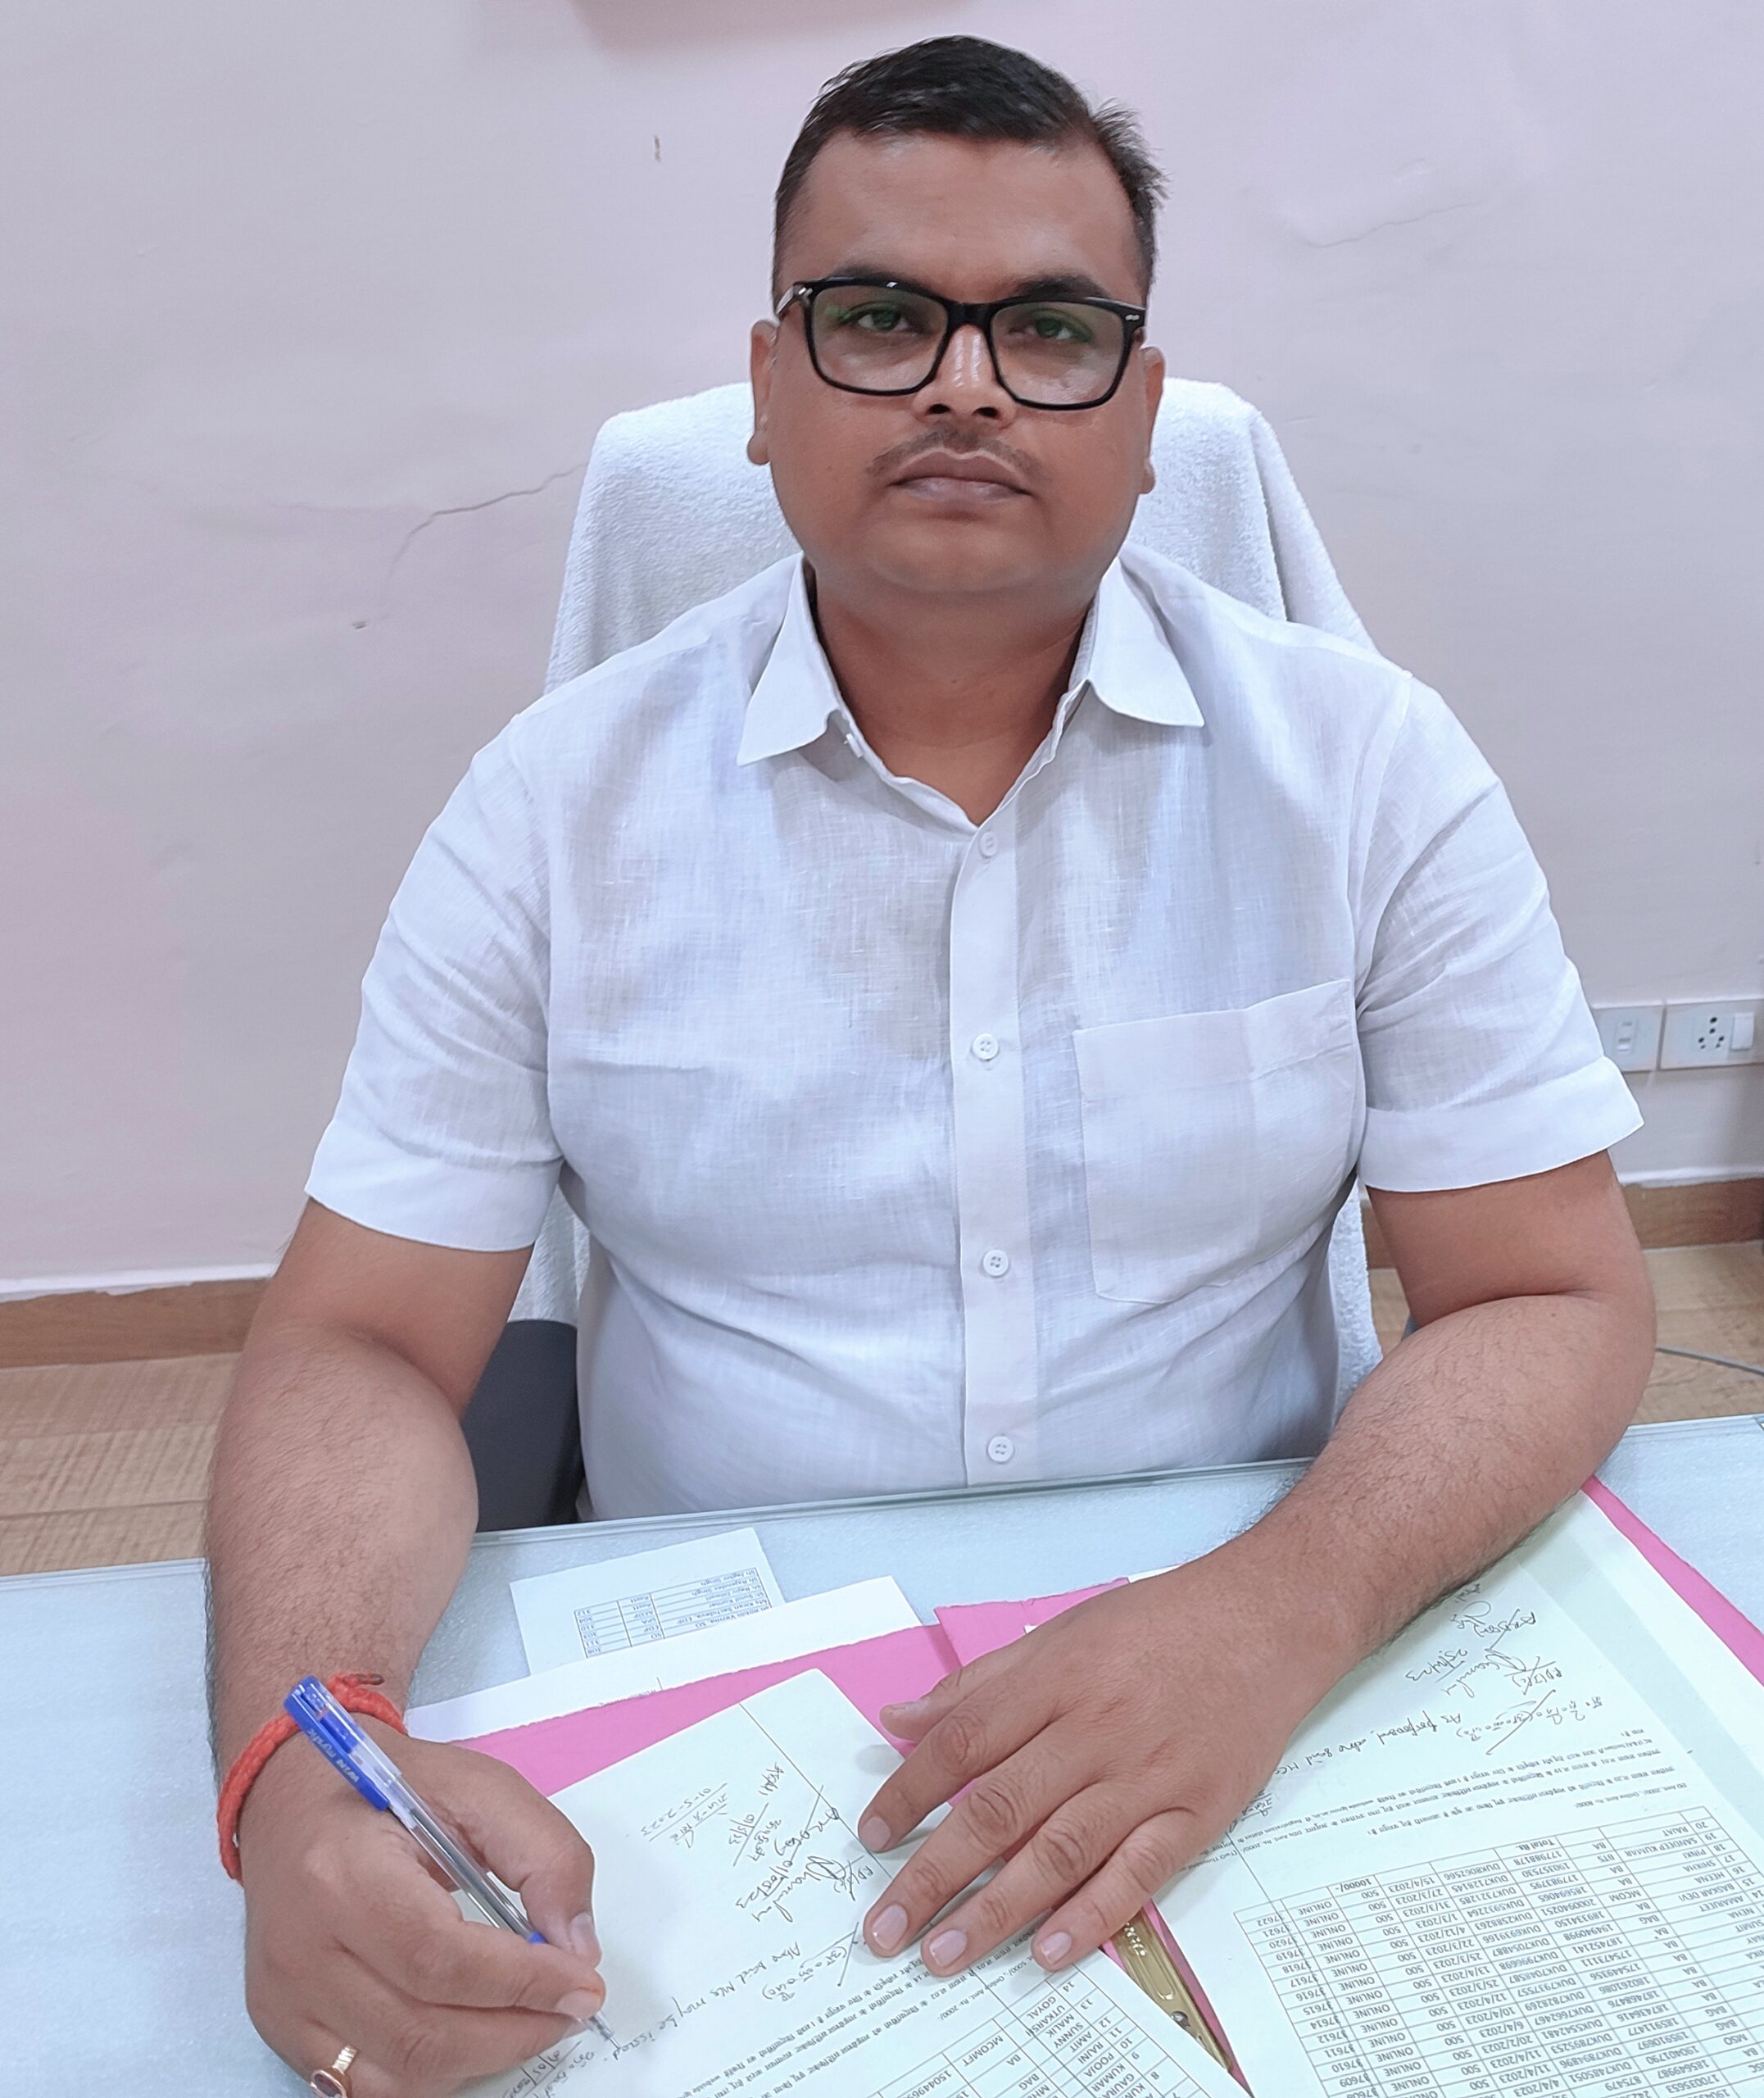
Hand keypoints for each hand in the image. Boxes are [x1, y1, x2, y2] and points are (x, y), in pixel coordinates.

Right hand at [238, 1722, 604, 2096]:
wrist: (292, 1798)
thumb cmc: (386, 1789)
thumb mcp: (479, 1787)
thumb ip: (543, 1854)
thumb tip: (576, 1945)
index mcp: (342, 1873)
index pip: (439, 1958)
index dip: (522, 1982)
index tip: (582, 1983)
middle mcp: (301, 1949)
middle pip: (421, 2032)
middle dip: (515, 2030)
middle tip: (569, 2008)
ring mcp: (285, 2000)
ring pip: (398, 2074)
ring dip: (482, 2058)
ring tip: (529, 2018)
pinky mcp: (284, 2030)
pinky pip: (364, 2087)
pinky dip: (434, 2074)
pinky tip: (472, 2034)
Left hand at [857, 1548, 1342, 1977]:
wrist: (1266, 1620)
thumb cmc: (1158, 1623)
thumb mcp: (1060, 1632)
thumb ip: (979, 1683)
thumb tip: (901, 1719)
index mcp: (1055, 1680)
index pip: (963, 1743)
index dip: (910, 1793)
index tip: (872, 1837)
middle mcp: (1095, 1730)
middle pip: (999, 1808)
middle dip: (934, 1874)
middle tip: (886, 1927)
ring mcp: (1148, 1776)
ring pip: (1059, 1851)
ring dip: (996, 1910)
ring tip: (945, 1954)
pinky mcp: (1196, 1813)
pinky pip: (1138, 1874)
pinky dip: (1092, 1916)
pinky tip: (1047, 1950)